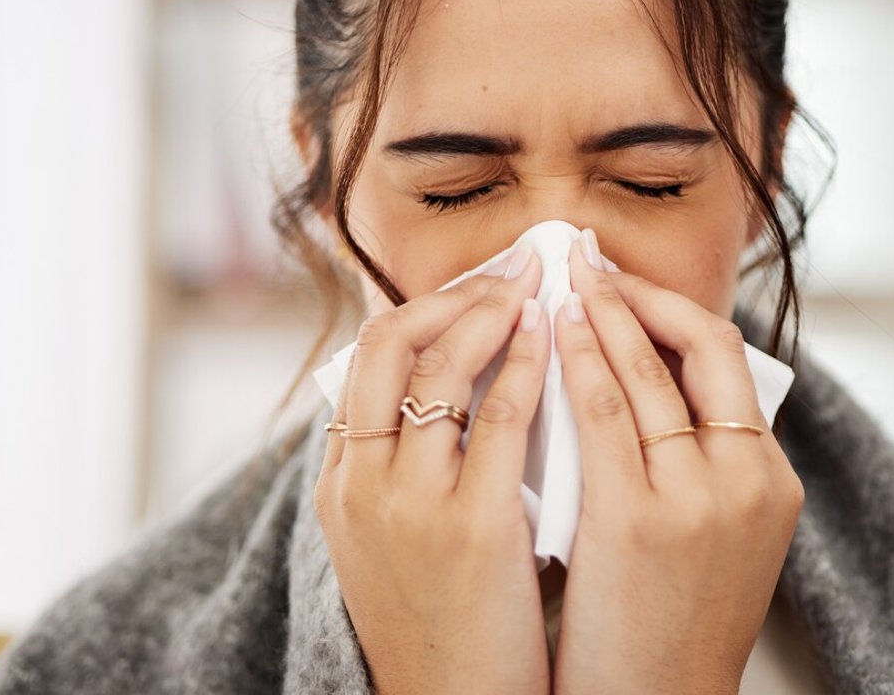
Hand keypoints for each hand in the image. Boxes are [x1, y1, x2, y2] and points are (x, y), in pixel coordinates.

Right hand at [314, 240, 552, 694]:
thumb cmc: (445, 627)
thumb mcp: (399, 543)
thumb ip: (416, 469)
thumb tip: (468, 390)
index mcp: (340, 485)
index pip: (366, 362)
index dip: (423, 309)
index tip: (473, 285)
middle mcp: (360, 484)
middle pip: (389, 343)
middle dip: (454, 292)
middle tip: (509, 266)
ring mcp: (408, 504)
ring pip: (440, 367)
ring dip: (492, 311)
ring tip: (536, 285)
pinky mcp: (468, 527)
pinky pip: (499, 418)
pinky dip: (525, 364)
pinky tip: (553, 338)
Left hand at [550, 230, 803, 694]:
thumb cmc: (668, 626)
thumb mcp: (713, 538)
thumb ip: (696, 462)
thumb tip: (647, 382)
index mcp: (771, 481)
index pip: (730, 360)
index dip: (673, 308)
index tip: (626, 284)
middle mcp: (748, 481)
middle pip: (703, 347)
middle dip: (640, 294)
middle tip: (590, 262)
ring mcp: (699, 500)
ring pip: (649, 372)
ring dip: (604, 313)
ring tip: (565, 282)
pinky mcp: (640, 521)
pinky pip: (605, 415)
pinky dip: (580, 363)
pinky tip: (553, 335)